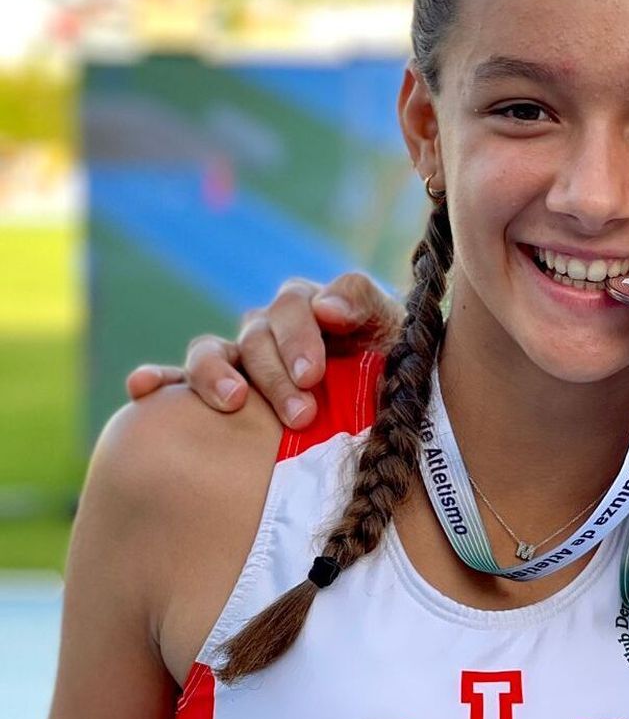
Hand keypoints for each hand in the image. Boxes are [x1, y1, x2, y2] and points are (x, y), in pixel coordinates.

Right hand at [124, 272, 398, 429]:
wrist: (387, 414)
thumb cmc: (394, 371)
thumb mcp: (396, 332)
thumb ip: (363, 303)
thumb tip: (325, 305)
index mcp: (312, 308)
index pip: (296, 305)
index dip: (301, 335)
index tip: (313, 373)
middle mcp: (271, 329)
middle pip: (257, 336)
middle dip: (277, 374)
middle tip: (300, 414)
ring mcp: (242, 360)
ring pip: (213, 351)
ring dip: (217, 374)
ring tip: (233, 401)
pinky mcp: (222, 392)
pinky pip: (179, 380)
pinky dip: (159, 379)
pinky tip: (143, 388)